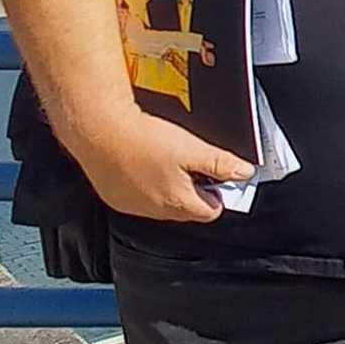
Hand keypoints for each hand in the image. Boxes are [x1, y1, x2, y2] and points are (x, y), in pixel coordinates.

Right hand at [64, 106, 255, 222]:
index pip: (211, 212)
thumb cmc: (144, 140)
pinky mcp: (115, 198)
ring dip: (170, 188)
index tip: (216, 175)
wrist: (99, 131)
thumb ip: (222, 164)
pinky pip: (139, 198)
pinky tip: (143, 164)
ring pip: (163, 204)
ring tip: (165, 160)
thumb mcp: (194, 149)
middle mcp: (155, 212)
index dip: (219, 192)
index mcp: (179, 203)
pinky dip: (145, 185)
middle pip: (188, 209)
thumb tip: (244, 172)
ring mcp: (133, 207)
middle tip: (190, 164)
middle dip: (195, 190)